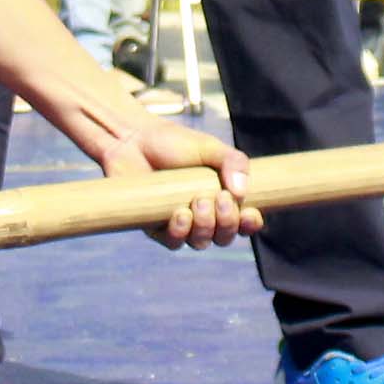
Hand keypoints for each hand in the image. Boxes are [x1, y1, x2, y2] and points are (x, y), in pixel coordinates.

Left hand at [100, 122, 259, 249]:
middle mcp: (203, 215)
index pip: (244, 222)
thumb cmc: (172, 142)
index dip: (250, 224)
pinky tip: (179, 214)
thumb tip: (242, 191)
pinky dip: (179, 233)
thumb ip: (233, 161)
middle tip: (219, 198)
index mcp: (221, 197)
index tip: (249, 213)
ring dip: (204, 227)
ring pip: (201, 242)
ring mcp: (180, 224)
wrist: (133, 139)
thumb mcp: (209, 147)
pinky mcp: (156, 228)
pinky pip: (173, 243)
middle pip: (224, 237)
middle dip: (227, 223)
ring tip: (198, 202)